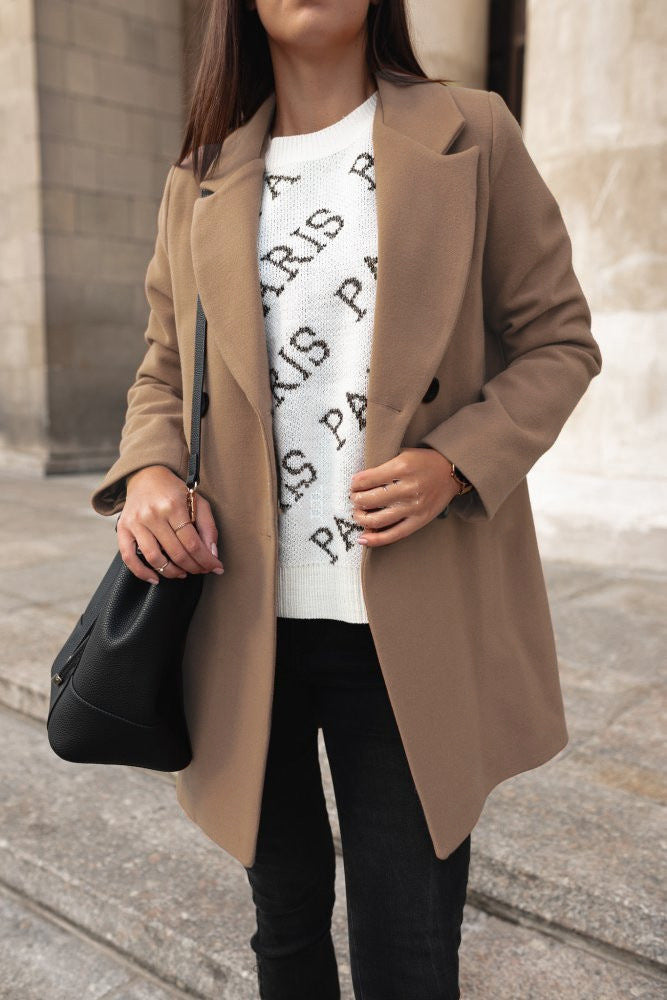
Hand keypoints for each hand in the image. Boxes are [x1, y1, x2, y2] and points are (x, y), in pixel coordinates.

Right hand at [117, 465, 224, 583]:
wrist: (146, 476)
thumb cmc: (175, 491)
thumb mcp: (198, 501)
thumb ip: (208, 527)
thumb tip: (212, 554)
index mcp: (173, 506)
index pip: (192, 543)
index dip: (206, 560)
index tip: (215, 567)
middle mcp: (152, 515)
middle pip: (176, 553)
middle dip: (194, 567)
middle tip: (202, 570)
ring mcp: (135, 522)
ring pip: (155, 558)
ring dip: (172, 572)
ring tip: (183, 573)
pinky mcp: (123, 528)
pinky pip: (128, 557)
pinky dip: (141, 572)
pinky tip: (156, 578)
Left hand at [348, 448, 458, 547]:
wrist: (451, 472)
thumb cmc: (423, 462)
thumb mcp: (402, 455)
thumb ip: (383, 467)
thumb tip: (358, 483)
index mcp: (402, 468)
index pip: (367, 480)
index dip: (355, 484)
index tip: (353, 485)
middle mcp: (408, 488)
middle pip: (369, 500)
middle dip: (356, 500)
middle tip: (354, 498)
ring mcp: (414, 507)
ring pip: (377, 520)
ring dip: (361, 518)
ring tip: (358, 513)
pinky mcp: (419, 521)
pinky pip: (394, 534)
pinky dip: (375, 539)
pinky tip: (363, 538)